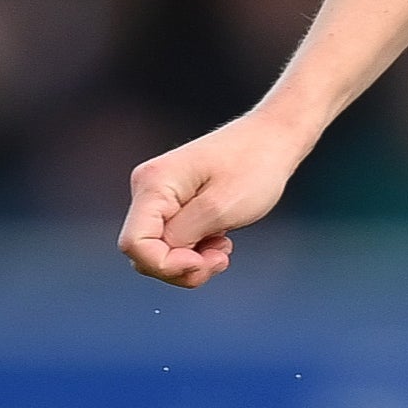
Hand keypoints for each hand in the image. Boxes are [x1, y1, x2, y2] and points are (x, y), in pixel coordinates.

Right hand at [120, 112, 308, 287]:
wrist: (272, 140)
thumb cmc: (254, 167)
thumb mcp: (221, 207)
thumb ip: (184, 235)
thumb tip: (160, 255)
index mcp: (153, 185)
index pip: (134, 243)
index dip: (165, 264)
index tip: (203, 260)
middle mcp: (147, 190)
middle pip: (144, 252)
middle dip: (181, 267)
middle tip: (221, 258)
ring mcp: (160, 198)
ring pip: (159, 251)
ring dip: (192, 262)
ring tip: (224, 249)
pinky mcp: (174, 206)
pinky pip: (173, 242)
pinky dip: (195, 252)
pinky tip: (221, 241)